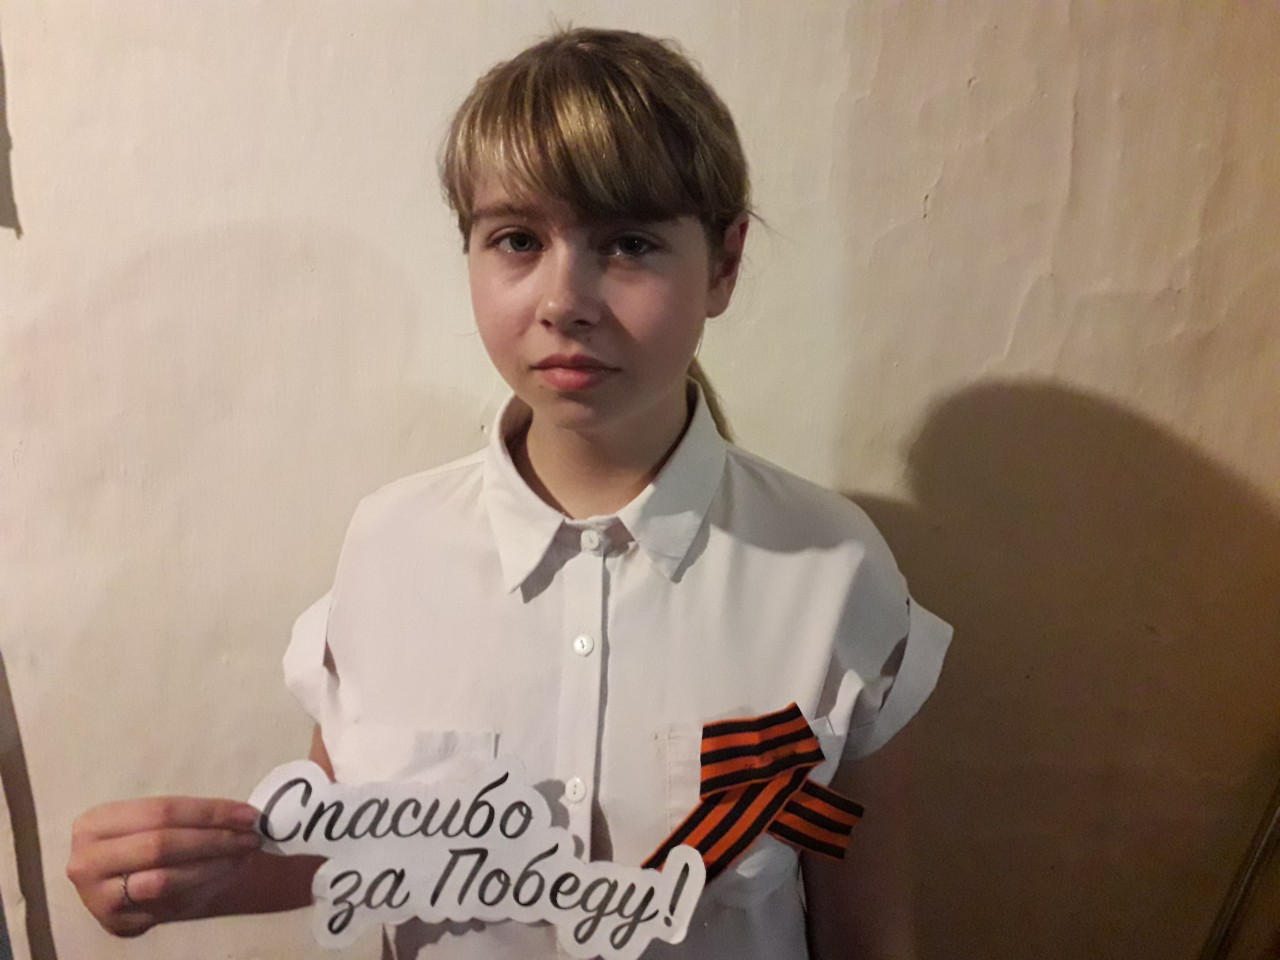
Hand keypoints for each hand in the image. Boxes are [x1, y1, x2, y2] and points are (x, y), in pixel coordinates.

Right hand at [67, 796, 261, 935]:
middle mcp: (89, 861)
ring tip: (243, 856)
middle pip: (162, 846)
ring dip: (213, 868)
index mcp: (95, 824)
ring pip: (165, 881)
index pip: (162, 812)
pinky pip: (170, 906)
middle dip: (214, 840)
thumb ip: (182, 816)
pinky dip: (205, 889)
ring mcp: (100, 897)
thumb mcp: (142, 819)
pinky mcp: (119, 924)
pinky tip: (227, 875)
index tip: (247, 814)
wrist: (102, 880)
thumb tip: (242, 816)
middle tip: (250, 838)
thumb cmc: (132, 838)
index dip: (209, 812)